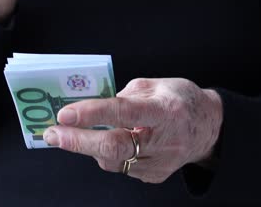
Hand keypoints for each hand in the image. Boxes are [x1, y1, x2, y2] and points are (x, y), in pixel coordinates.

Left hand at [43, 78, 222, 182]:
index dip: (92, 113)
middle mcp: (163, 140)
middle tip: (52, 134)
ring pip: (113, 160)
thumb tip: (93, 108)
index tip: (65, 114)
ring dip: (90, 146)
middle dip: (77, 141)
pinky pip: (121, 167)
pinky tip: (110, 141)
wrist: (208, 129)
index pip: (124, 112)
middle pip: (114, 146)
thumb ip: (124, 96)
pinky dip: (109, 153)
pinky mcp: (154, 176)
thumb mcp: (156, 85)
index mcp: (165, 110)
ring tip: (78, 133)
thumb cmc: (180, 101)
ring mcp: (160, 163)